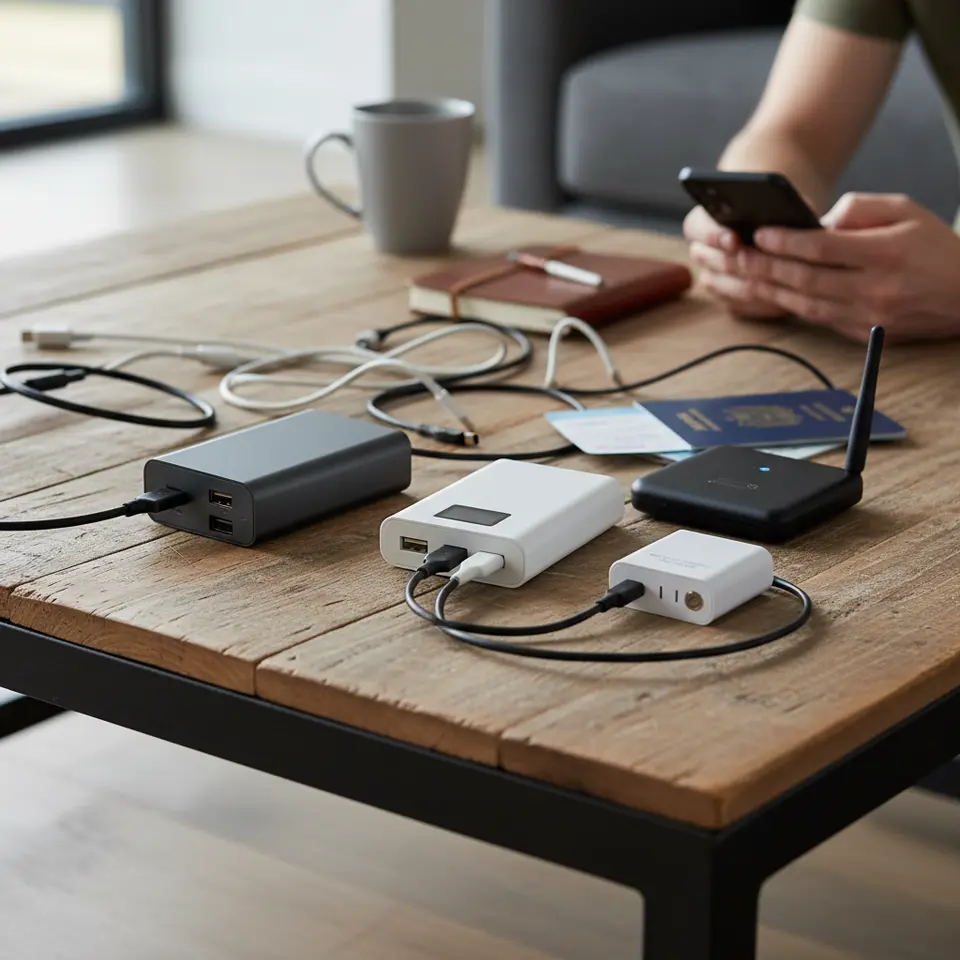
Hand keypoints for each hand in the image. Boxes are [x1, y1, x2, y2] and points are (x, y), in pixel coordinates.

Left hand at [704, 193, 959, 342]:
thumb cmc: (934, 246)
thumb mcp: (906, 210)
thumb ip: (861, 209)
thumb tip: (818, 222)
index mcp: (886, 253)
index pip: (823, 248)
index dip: (786, 241)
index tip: (760, 233)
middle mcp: (875, 288)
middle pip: (806, 279)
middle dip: (766, 267)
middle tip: (738, 255)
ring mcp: (869, 316)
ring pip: (807, 304)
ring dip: (771, 290)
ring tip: (746, 274)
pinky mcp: (864, 333)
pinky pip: (819, 318)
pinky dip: (793, 305)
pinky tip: (772, 293)